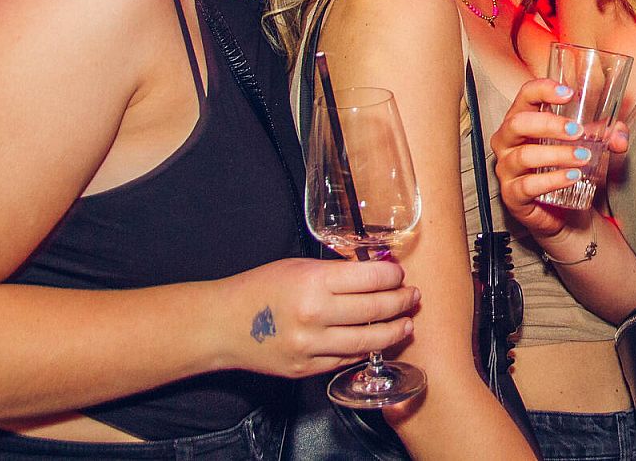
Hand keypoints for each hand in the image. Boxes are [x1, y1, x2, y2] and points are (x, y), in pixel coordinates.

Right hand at [220, 257, 417, 378]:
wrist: (222, 325)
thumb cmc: (259, 289)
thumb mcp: (298, 267)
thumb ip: (336, 272)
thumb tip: (375, 272)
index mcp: (314, 281)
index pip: (371, 277)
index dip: (393, 275)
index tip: (401, 274)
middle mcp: (314, 314)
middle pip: (375, 309)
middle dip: (401, 301)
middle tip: (413, 296)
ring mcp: (310, 345)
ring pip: (367, 340)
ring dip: (393, 331)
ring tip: (407, 324)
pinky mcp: (305, 368)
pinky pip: (346, 360)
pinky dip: (366, 350)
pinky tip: (378, 341)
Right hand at [490, 76, 626, 239]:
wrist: (562, 210)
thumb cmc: (566, 166)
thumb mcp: (588, 144)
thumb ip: (607, 136)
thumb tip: (620, 138)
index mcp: (522, 119)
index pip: (525, 95)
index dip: (543, 89)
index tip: (569, 93)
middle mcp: (507, 141)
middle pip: (518, 123)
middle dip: (549, 124)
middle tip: (578, 131)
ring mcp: (506, 169)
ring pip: (524, 156)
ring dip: (557, 154)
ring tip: (583, 156)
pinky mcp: (512, 195)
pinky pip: (527, 185)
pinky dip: (552, 180)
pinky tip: (573, 177)